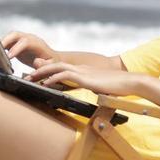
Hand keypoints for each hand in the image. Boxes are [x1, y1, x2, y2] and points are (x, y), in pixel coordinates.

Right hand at [1, 31, 56, 67]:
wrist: (51, 58)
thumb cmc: (51, 63)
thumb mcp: (51, 65)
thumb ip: (44, 64)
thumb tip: (36, 61)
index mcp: (37, 43)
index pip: (25, 42)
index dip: (16, 48)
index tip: (9, 57)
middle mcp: (29, 38)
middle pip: (15, 35)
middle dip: (5, 41)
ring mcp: (22, 39)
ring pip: (9, 37)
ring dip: (1, 43)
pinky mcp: (16, 44)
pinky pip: (7, 42)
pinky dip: (1, 46)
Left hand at [26, 59, 140, 95]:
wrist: (131, 82)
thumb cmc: (119, 87)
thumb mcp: (102, 88)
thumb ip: (93, 89)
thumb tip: (91, 95)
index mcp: (84, 71)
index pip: (62, 68)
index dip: (49, 71)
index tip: (38, 76)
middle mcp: (81, 69)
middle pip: (56, 65)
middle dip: (41, 69)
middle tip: (28, 74)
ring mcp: (83, 72)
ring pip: (57, 68)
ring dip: (43, 72)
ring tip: (31, 77)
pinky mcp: (86, 78)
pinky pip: (66, 75)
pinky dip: (53, 78)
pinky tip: (46, 83)